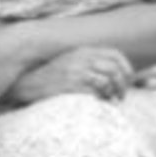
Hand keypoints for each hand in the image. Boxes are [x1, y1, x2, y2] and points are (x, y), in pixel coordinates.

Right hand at [6, 46, 133, 106]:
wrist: (28, 84)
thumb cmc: (52, 77)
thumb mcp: (70, 63)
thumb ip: (90, 64)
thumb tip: (117, 75)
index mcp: (82, 51)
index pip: (114, 55)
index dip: (126, 69)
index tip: (128, 82)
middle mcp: (80, 59)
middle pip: (114, 70)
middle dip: (122, 86)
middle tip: (120, 97)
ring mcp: (75, 72)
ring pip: (107, 82)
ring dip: (111, 94)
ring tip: (109, 102)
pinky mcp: (71, 85)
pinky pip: (95, 92)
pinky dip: (100, 100)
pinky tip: (98, 105)